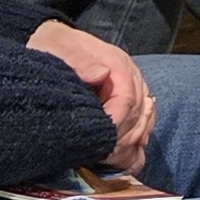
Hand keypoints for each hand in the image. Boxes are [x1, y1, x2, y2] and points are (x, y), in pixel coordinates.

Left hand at [25, 21, 156, 168]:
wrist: (54, 41)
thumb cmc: (54, 47)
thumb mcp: (59, 48)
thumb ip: (79, 60)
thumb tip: (100, 74)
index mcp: (116, 64)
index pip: (127, 98)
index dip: (116, 123)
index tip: (100, 142)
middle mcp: (130, 76)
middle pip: (139, 112)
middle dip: (123, 137)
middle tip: (104, 156)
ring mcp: (133, 87)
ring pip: (145, 117)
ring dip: (132, 140)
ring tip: (113, 158)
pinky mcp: (130, 98)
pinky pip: (145, 119)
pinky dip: (138, 137)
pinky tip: (128, 153)